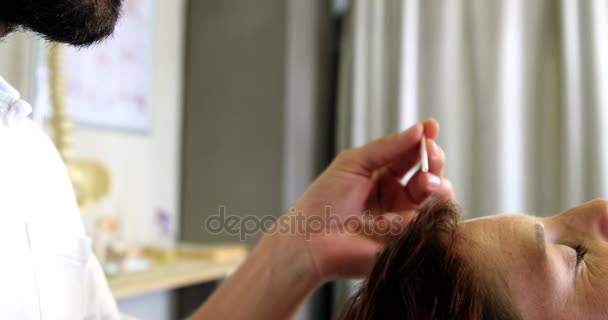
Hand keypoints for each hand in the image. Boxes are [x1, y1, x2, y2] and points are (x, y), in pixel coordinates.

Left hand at [273, 119, 453, 281]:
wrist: (311, 241)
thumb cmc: (324, 201)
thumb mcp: (354, 163)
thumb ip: (387, 147)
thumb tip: (419, 130)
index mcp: (384, 174)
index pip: (412, 153)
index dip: (424, 139)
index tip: (431, 127)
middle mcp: (397, 195)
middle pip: (430, 173)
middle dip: (434, 160)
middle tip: (431, 153)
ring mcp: (404, 218)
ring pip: (437, 198)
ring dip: (437, 185)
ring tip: (427, 181)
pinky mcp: (407, 240)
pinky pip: (425, 224)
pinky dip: (413, 217)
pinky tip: (394, 219)